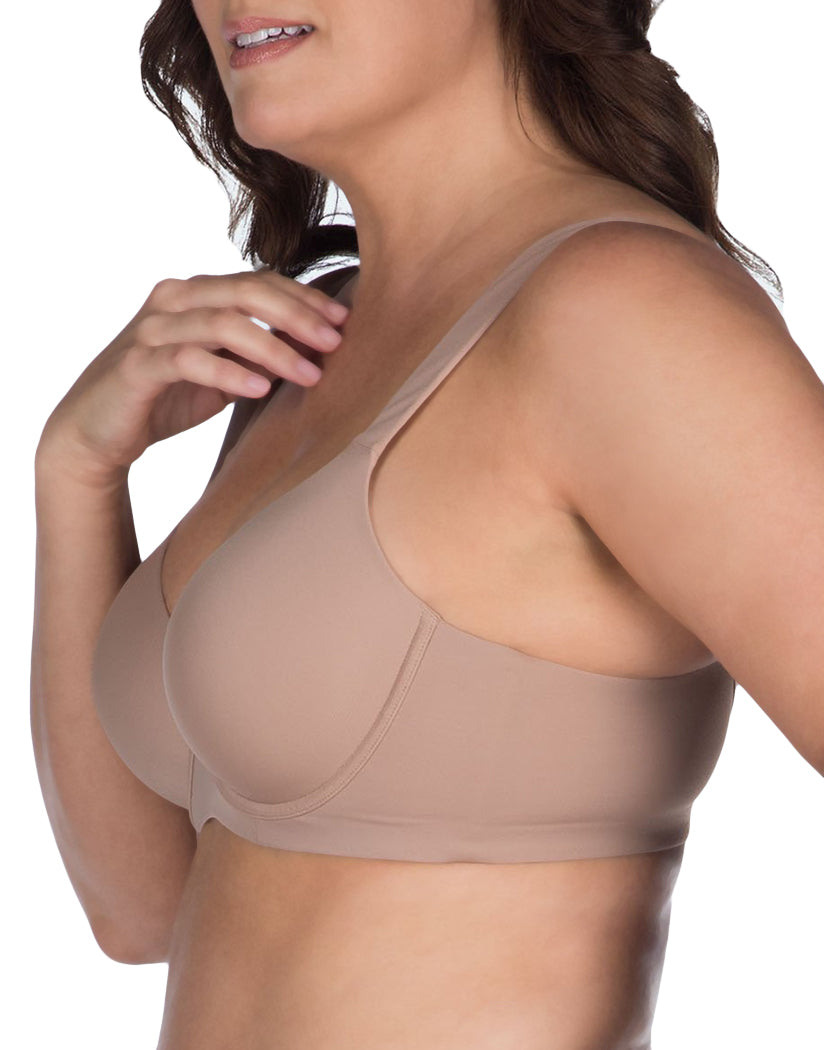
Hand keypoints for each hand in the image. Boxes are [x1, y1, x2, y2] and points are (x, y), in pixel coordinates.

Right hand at [37, 268, 349, 479]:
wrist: (98, 432)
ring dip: (273, 348)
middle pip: (246, 292)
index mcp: (195, 294)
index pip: (259, 282)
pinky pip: (189, 360)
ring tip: (310, 375)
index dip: (304, 298)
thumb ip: (260, 356)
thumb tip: (317, 349)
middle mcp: (173, 300)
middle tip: (336, 342)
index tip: (344, 321)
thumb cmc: (165, 397)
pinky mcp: (137, 365)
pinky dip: (229, 374)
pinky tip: (261, 390)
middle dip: (298, 316)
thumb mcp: (223, 375)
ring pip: (222, 323)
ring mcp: (152, 329)